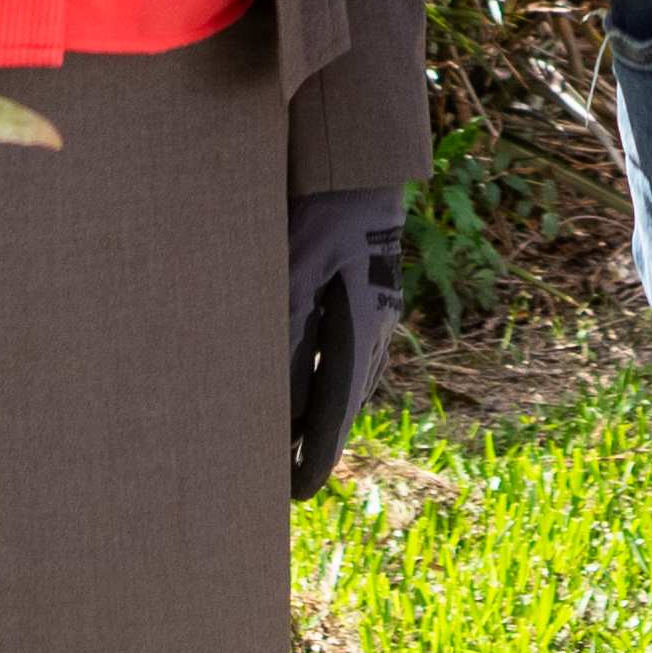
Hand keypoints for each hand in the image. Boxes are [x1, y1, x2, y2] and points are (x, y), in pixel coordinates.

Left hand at [288, 185, 406, 500]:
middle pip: (344, 402)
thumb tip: (274, 401)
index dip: (314, 456)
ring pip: (348, 379)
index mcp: (361, 330)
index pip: (335, 411)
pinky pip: (348, 352)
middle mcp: (376, 327)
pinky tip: (311, 381)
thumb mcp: (294, 272)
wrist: (362, 158)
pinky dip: (326, 379)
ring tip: (293, 443)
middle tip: (289, 482)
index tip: (295, 494)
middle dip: (318, 443)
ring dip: (322, 413)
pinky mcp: (369, 291)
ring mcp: (377, 308)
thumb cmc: (325, 211)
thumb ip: (285, 337)